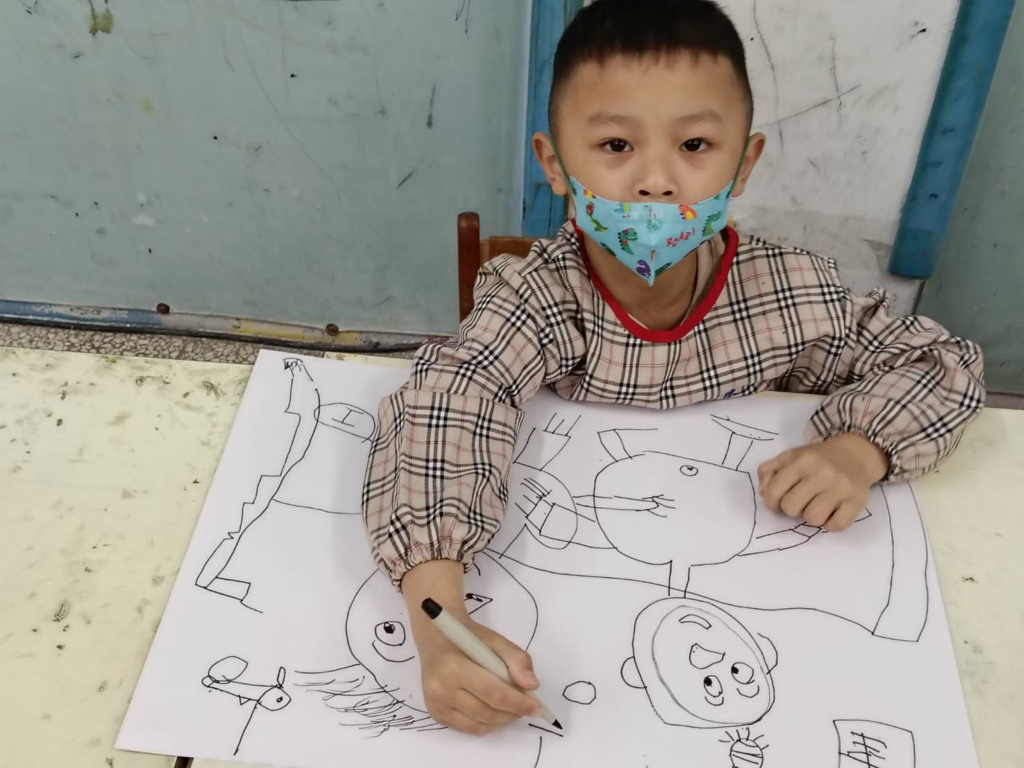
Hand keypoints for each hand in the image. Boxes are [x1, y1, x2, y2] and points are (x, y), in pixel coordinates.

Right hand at [401, 560, 540, 735]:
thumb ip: (517, 659)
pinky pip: (469, 728)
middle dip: (513, 713)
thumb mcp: (495, 640)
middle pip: (487, 712)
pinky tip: (496, 711)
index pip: (493, 693)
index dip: (518, 703)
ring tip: (514, 709)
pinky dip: (488, 724)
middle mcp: (440, 689)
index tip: (538, 707)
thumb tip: (532, 685)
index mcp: (453, 666)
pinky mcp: (436, 715)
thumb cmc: (468, 638)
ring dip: (502, 721)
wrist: (437, 638)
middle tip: (529, 707)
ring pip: (479, 725)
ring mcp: (436, 705)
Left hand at [756, 433, 888, 531]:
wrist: (855, 454)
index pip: (774, 490)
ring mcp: (841, 487)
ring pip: (813, 519)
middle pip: (791, 507)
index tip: (777, 501)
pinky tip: (832, 512)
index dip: (771, 500)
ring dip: (812, 516)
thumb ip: (769, 471)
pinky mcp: (857, 501)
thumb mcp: (790, 457)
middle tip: (801, 501)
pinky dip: (832, 524)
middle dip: (792, 508)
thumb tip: (763, 492)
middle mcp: (822, 473)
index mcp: (802, 460)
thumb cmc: (817, 459)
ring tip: (817, 505)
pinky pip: (837, 526)